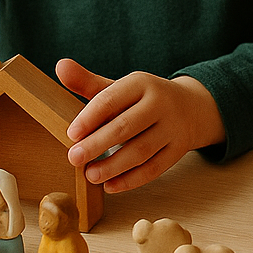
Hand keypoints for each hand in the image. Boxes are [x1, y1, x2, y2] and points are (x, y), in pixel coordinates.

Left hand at [58, 59, 225, 193]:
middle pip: (126, 126)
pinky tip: (110, 186)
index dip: (89, 118)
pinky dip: (131, 180)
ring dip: (113, 166)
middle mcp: (161, 103)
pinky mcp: (179, 149)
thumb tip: (60, 66)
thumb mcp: (120, 88)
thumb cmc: (143, 99)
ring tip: (90, 175)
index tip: (71, 134)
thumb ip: (88, 82)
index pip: (111, 99)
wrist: (192, 107)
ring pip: (141, 150)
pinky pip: (155, 168)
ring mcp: (173, 127)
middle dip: (97, 144)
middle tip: (74, 158)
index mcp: (142, 83)